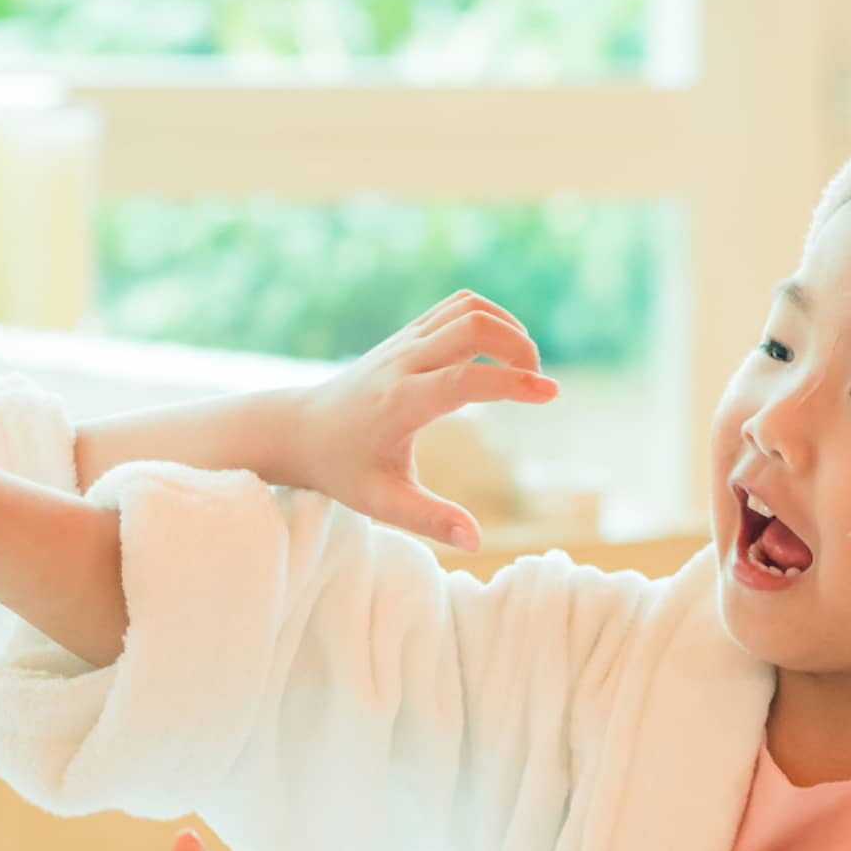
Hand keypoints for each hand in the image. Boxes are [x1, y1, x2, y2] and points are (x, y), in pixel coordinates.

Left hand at [282, 290, 559, 551]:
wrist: (300, 431)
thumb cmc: (342, 470)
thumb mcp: (381, 502)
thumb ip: (429, 519)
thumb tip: (476, 542)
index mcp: (400, 402)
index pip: (465, 379)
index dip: (512, 382)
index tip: (550, 394)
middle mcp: (403, 362)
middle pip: (472, 325)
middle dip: (519, 345)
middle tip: (537, 385)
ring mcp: (405, 342)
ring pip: (467, 308)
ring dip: (508, 328)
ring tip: (523, 369)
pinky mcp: (408, 335)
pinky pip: (456, 308)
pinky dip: (489, 319)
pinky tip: (499, 353)